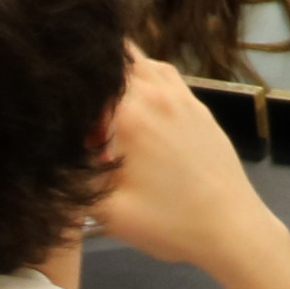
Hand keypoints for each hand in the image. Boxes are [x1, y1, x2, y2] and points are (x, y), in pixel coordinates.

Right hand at [87, 51, 289, 284]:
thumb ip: (75, 176)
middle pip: (115, 59)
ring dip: (120, 76)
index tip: (64, 117)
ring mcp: (184, 98)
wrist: (233, 230)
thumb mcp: (107, 211)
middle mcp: (158, 93)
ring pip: (143, 63)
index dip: (68, 92)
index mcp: (131, 112)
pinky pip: (166, 78)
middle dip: (92, 79)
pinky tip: (139, 113)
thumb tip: (56, 153)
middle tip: (84, 115)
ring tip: (107, 109)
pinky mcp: (200, 110)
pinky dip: (146, 82)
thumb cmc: (169, 223)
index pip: (89, 75)